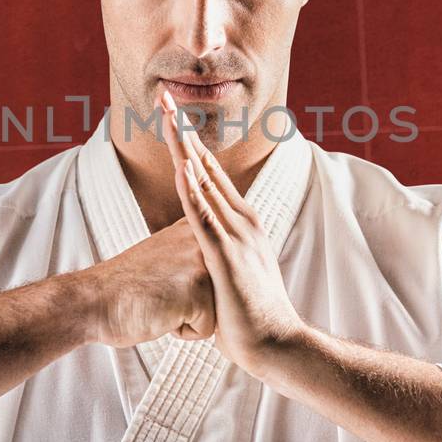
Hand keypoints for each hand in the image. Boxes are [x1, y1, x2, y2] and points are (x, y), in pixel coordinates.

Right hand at [80, 218, 215, 347]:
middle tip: (159, 290)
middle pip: (221, 293)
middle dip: (193, 304)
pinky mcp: (198, 291)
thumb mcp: (167, 254)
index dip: (190, 288)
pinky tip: (158, 312)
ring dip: (188, 318)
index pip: (219, 272)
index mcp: (196, 227)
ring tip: (159, 300)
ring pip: (216, 312)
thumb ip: (193, 252)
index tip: (165, 280)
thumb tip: (220, 264)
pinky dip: (181, 331)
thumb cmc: (127, 287)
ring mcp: (202, 264)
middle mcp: (203, 239)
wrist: (93, 301)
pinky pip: (205, 329)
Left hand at [160, 90, 306, 377]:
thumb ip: (218, 257)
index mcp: (241, 222)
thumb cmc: (251, 318)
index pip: (209, 171)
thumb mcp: (231, 276)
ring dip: (184, 148)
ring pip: (203, 183)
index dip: (189, 140)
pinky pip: (204, 219)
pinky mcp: (226, 257)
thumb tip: (203, 254)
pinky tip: (182, 168)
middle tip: (165, 95)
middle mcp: (241, 220)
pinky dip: (193, 191)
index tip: (172, 112)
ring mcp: (235, 236)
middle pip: (205, 165)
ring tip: (168, 116)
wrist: (276, 345)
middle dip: (184, 128)